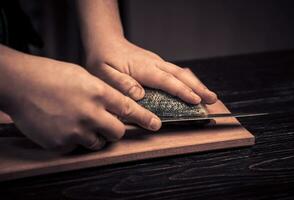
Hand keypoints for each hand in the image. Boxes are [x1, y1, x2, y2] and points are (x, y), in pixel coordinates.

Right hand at [3, 56, 160, 152]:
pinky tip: (63, 125)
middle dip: (115, 130)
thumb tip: (116, 106)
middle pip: (117, 132)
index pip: (128, 108)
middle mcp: (90, 113)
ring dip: (94, 135)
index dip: (144, 118)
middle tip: (107, 124)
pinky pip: (76, 147)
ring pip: (98, 142)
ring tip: (79, 122)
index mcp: (97, 93)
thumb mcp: (83, 77)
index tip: (155, 125)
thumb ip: (102, 92)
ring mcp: (75, 130)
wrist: (21, 84)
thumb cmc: (51, 76)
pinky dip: (74, 139)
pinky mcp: (61, 143)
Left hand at [85, 38, 217, 103]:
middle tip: (212, 99)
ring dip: (196, 84)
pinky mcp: (156, 64)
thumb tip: (140, 95)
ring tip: (209, 95)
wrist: (105, 41)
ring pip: (181, 73)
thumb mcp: (104, 73)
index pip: (166, 81)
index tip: (195, 100)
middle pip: (180, 75)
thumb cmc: (103, 58)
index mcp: (142, 68)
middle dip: (198, 88)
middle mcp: (153, 64)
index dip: (182, 91)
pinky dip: (187, 81)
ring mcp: (156, 63)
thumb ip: (122, 84)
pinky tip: (193, 87)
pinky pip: (175, 72)